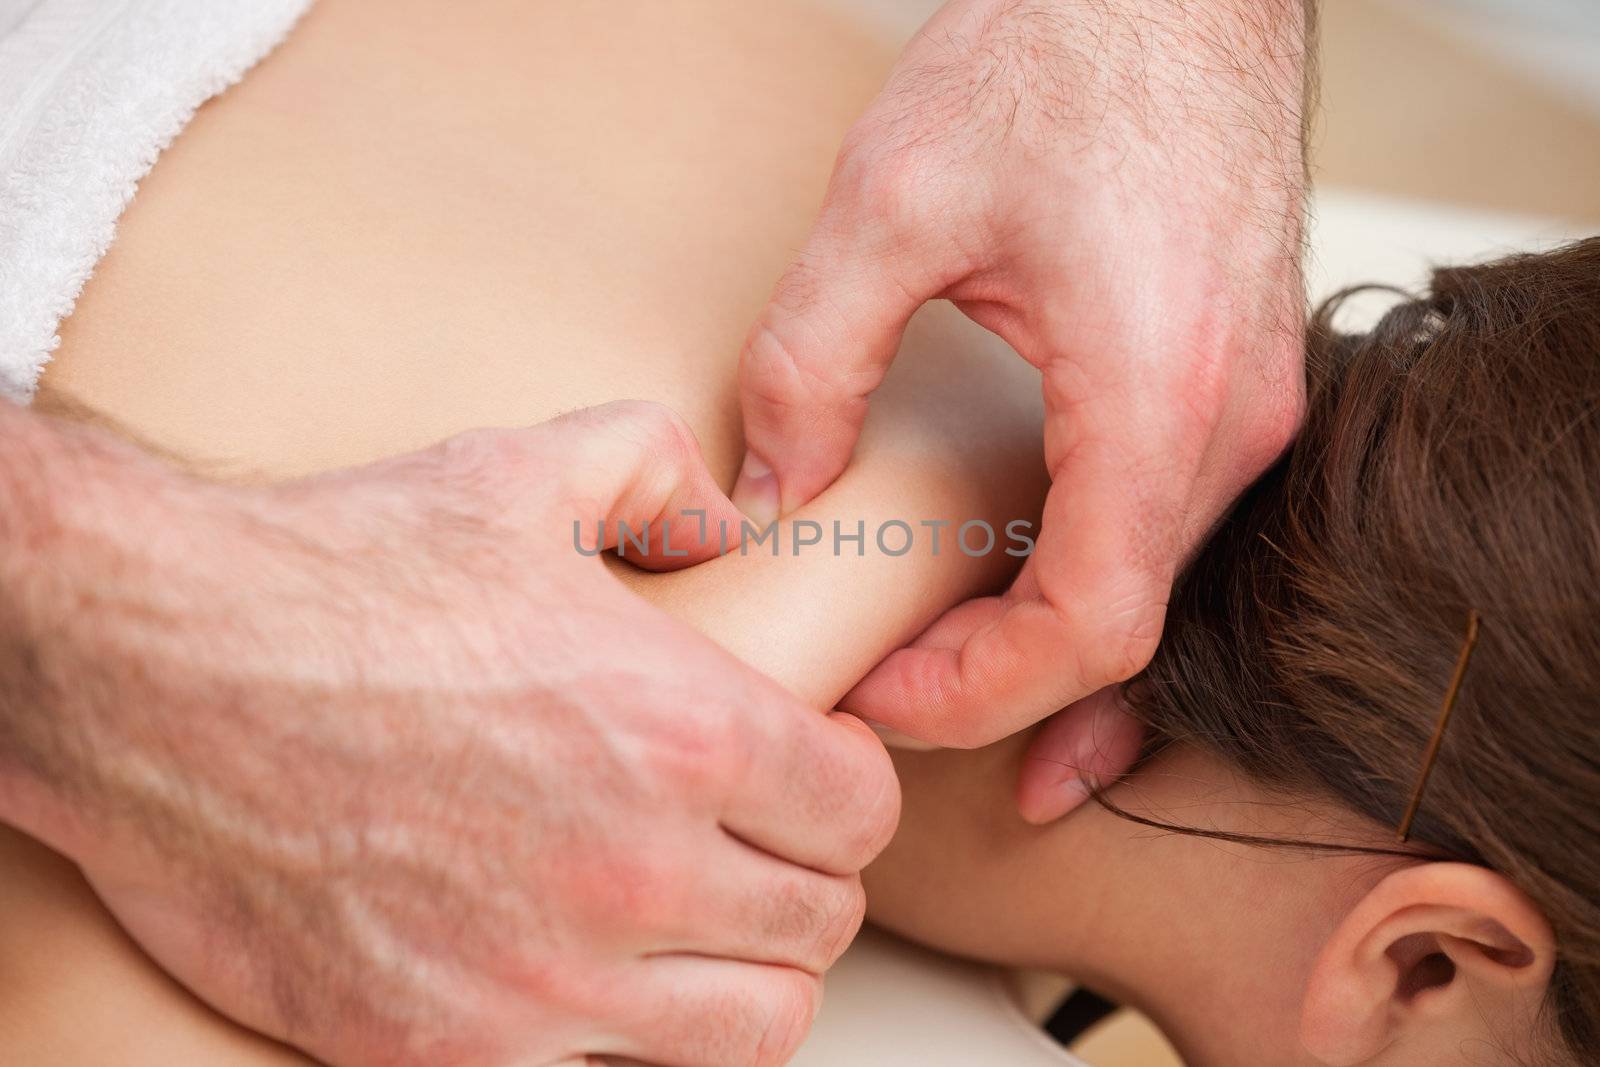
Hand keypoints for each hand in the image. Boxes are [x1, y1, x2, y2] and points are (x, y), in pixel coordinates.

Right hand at [0, 401, 896, 1066]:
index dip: (846, 786)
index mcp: (679, 729)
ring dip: (746, 972)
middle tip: (757, 841)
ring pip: (754, 1027)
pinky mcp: (448, 1049)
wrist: (152, 673)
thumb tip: (729, 525)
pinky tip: (592, 969)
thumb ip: (659, 477)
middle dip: (804, 876)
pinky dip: (630, 1032)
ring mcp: (543, 978)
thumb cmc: (335, 574)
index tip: (811, 773)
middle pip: (821, 923)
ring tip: (701, 922)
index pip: (859, 811)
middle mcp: (635, 869)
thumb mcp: (522, 473)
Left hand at [732, 0, 1307, 771]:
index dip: (978, 693)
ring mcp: (1251, 401)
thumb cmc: (1060, 54)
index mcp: (1156, 391)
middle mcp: (1232, 418)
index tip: (880, 693)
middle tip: (890, 693)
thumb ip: (810, 360)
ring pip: (1158, 586)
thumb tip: (771, 492)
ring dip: (1054, 649)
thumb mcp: (890, 202)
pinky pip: (1173, 525)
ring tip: (953, 680)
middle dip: (1002, 687)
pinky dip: (1098, 582)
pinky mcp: (1238, 377)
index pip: (1089, 626)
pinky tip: (1029, 598)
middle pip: (1127, 630)